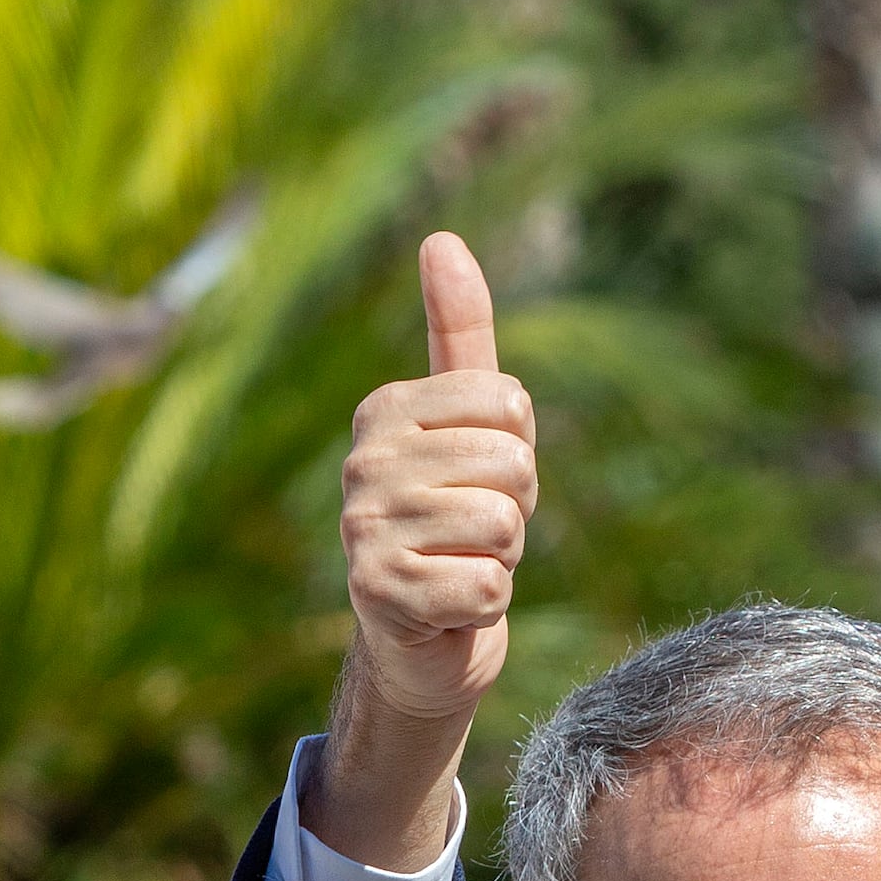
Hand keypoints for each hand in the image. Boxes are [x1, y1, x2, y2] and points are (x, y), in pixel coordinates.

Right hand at [308, 233, 535, 869]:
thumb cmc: (455, 524)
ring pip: (501, 526)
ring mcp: (363, 529)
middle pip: (511, 463)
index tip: (478, 482)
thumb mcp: (469, 425)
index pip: (508, 403)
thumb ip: (460, 335)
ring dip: (502, 559)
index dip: (517, 453)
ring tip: (462, 567)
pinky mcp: (378, 595)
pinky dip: (487, 606)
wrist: (424, 642)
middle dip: (514, 510)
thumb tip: (442, 238)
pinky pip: (488, 585)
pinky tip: (452, 608)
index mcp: (386, 411)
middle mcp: (363, 463)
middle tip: (474, 535)